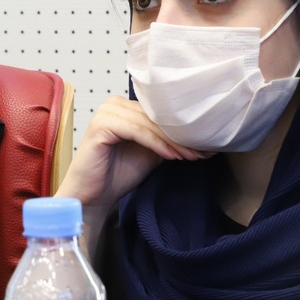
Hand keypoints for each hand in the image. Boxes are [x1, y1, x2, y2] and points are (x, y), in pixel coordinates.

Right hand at [56, 95, 203, 213]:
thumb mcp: (150, 153)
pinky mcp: (101, 125)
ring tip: (191, 155)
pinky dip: (157, 144)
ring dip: (173, 141)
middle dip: (181, 136)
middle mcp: (114, 104)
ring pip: (148, 124)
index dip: (183, 130)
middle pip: (155, 118)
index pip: (159, 114)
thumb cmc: (116, 174)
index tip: (207, 145)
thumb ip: (167, 140)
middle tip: (204, 151)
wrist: (92, 196)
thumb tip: (201, 137)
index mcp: (124, 106)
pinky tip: (172, 156)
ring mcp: (106, 112)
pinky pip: (136, 131)